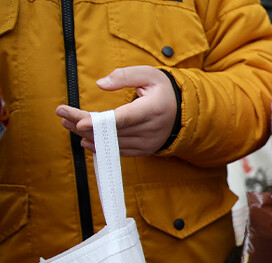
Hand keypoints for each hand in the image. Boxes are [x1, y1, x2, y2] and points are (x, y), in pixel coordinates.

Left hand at [55, 65, 176, 155]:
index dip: (102, 122)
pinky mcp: (145, 150)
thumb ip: (124, 75)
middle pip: (113, 131)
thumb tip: (100, 84)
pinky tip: (85, 139)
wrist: (182, 112)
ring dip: (88, 134)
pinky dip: (101, 146)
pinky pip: (120, 151)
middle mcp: (152, 129)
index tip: (79, 122)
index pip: (125, 118)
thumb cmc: (162, 90)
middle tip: (62, 115)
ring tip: (68, 123)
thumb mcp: (148, 74)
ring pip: (113, 143)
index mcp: (153, 109)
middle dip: (84, 124)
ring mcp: (149, 142)